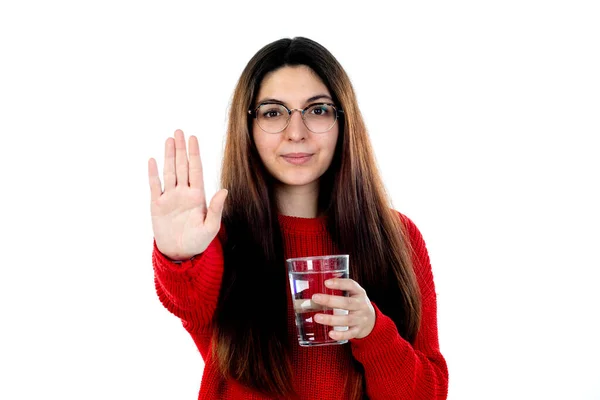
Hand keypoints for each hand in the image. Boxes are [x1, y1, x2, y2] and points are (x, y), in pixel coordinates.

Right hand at [148, 129, 227, 260]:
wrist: (179, 253)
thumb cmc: (198, 241)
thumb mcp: (211, 227)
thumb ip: (216, 208)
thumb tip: (224, 190)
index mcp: (198, 196)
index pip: (196, 170)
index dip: (194, 154)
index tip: (193, 138)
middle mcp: (183, 193)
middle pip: (182, 166)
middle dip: (181, 149)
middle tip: (179, 131)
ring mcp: (170, 197)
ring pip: (169, 172)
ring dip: (169, 156)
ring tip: (169, 140)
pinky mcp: (157, 205)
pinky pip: (154, 186)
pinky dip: (153, 173)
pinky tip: (153, 160)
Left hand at [311, 278, 375, 340]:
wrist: (371, 321)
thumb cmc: (356, 304)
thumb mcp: (353, 293)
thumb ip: (340, 288)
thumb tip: (317, 284)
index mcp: (359, 293)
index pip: (351, 285)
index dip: (339, 283)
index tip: (326, 282)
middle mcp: (361, 305)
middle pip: (346, 303)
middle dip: (330, 301)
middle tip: (315, 298)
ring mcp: (360, 319)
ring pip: (346, 320)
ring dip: (331, 319)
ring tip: (317, 317)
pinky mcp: (358, 331)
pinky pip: (349, 334)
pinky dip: (340, 334)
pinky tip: (330, 334)